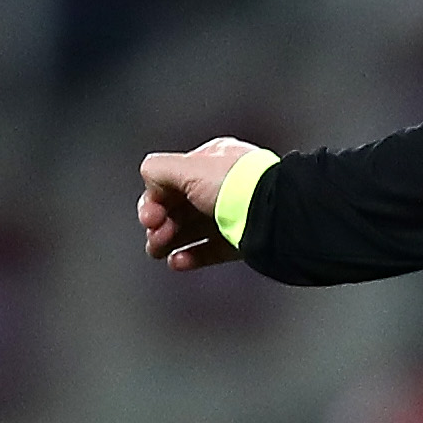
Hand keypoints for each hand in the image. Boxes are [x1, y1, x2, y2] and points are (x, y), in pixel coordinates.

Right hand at [137, 137, 256, 269]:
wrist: (273, 215)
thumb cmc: (238, 186)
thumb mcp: (188, 168)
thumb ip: (159, 170)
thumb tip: (148, 178)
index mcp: (214, 161)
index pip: (173, 179)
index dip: (154, 198)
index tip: (149, 216)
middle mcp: (224, 185)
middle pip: (180, 206)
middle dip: (160, 223)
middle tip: (153, 236)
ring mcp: (234, 213)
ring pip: (193, 229)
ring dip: (170, 241)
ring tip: (158, 251)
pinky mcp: (242, 240)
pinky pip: (212, 249)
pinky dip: (192, 256)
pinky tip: (178, 261)